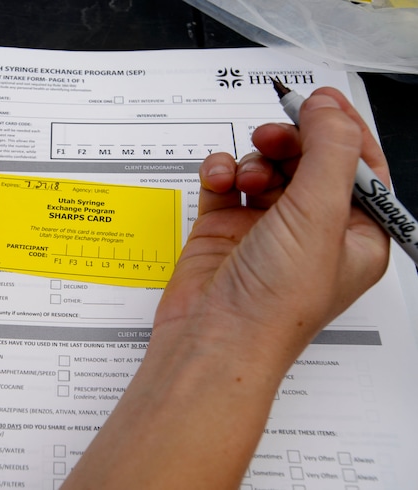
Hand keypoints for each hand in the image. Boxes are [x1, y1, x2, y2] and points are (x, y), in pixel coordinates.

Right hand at [64, 88, 389, 488]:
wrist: (212, 339)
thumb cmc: (275, 302)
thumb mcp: (319, 216)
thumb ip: (329, 150)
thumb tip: (327, 106)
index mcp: (354, 234)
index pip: (360, 166)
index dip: (342, 128)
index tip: (319, 101)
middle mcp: (311, 230)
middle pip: (309, 160)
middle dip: (291, 142)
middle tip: (274, 134)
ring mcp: (265, 229)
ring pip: (265, 167)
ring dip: (254, 161)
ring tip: (245, 178)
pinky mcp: (224, 229)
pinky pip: (226, 182)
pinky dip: (221, 172)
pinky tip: (219, 180)